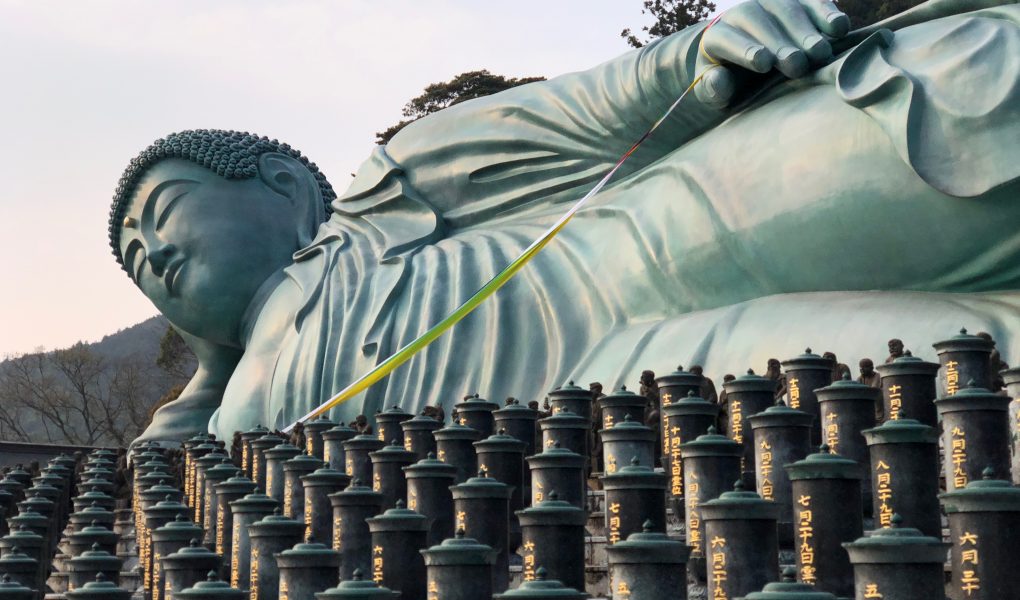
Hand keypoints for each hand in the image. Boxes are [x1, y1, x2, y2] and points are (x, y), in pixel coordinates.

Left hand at [695, 0, 850, 106]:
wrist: (744, 60)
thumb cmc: (730, 81)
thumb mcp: (717, 91)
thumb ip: (714, 88)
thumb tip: (718, 81)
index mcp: (718, 36)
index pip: (728, 39)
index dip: (745, 49)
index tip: (763, 64)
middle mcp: (743, 13)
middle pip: (760, 22)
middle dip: (780, 43)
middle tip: (797, 64)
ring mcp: (771, 3)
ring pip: (788, 10)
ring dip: (806, 31)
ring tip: (821, 53)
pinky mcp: (798, 1)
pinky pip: (812, 2)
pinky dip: (827, 13)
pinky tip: (839, 28)